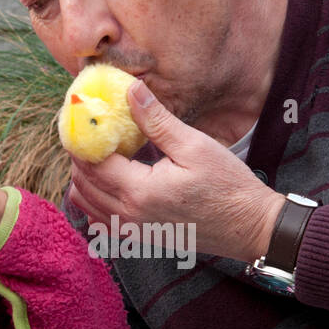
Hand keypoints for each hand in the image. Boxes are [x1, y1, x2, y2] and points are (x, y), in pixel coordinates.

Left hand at [67, 79, 286, 262]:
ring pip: (86, 202)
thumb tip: (130, 90)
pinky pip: (99, 221)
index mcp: (139, 191)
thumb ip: (156, 120)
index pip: (92, 162)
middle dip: (80, 154)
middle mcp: (129, 216)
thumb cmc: (227, 186)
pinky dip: (94, 200)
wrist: (248, 227)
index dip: (83, 136)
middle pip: (82, 182)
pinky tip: (109, 180)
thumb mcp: (193, 146)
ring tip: (99, 151)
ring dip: (84, 176)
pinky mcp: (139, 237)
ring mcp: (132, 231)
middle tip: (89, 129)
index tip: (83, 115)